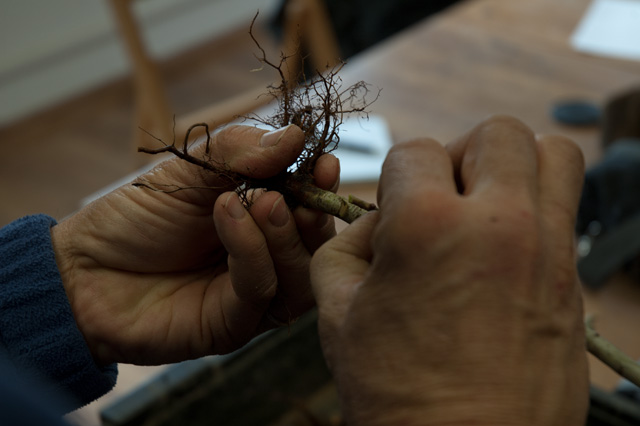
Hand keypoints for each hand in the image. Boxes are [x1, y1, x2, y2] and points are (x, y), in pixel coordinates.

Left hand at [51, 124, 337, 364]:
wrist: (83, 267)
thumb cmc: (139, 217)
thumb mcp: (190, 170)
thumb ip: (240, 151)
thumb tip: (296, 136)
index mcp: (264, 224)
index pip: (312, 209)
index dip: (323, 187)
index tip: (324, 163)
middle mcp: (267, 261)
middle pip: (316, 248)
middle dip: (311, 215)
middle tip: (288, 188)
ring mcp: (253, 297)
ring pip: (299, 275)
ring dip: (285, 234)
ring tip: (259, 200)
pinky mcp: (233, 325)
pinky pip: (260, 290)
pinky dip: (252, 251)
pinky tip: (228, 215)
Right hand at [311, 116, 588, 425]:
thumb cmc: (398, 393)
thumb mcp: (337, 312)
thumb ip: (346, 246)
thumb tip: (373, 222)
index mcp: (427, 225)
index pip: (413, 151)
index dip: (394, 180)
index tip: (392, 213)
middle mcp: (497, 222)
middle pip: (493, 132)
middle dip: (458, 155)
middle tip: (442, 196)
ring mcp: (547, 248)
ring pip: (551, 152)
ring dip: (514, 164)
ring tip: (486, 202)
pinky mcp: (575, 278)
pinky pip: (569, 206)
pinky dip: (540, 204)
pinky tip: (507, 244)